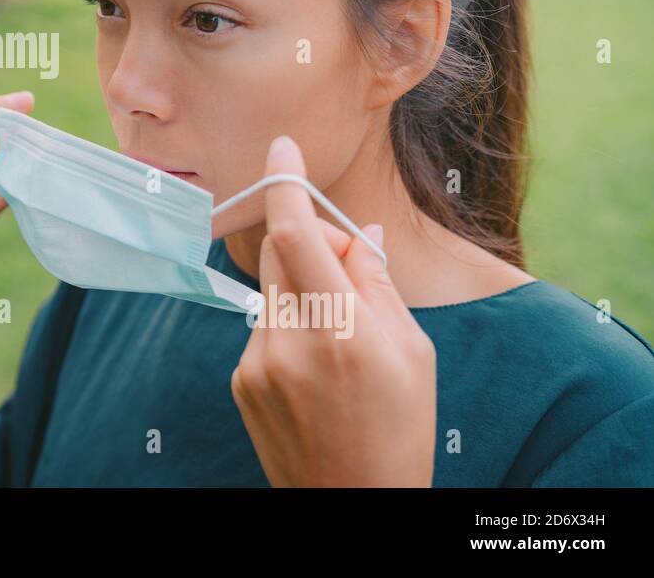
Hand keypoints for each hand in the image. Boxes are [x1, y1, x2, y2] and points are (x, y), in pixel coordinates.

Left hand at [230, 135, 436, 486]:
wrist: (355, 504)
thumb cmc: (400, 429)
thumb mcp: (414, 353)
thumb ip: (377, 285)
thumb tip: (358, 232)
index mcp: (341, 330)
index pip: (296, 234)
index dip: (286, 184)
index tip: (282, 148)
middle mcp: (289, 342)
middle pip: (280, 253)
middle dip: (310, 243)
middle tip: (351, 270)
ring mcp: (256, 363)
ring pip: (272, 290)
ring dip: (302, 291)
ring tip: (340, 345)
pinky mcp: (240, 380)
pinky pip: (262, 326)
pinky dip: (288, 327)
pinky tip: (317, 373)